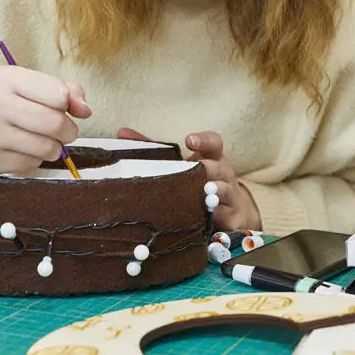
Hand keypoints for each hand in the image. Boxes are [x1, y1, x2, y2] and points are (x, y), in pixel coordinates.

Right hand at [0, 66, 90, 176]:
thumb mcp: (17, 85)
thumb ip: (58, 90)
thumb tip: (86, 109)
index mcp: (6, 78)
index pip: (58, 94)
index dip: (68, 105)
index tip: (62, 109)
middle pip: (55, 123)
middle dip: (67, 131)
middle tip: (61, 132)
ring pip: (47, 148)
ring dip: (52, 149)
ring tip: (40, 143)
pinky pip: (31, 166)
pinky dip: (34, 162)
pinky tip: (21, 152)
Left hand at [117, 128, 261, 231]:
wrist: (232, 214)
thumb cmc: (199, 184)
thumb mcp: (184, 166)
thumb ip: (155, 150)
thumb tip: (122, 133)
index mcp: (212, 158)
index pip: (214, 143)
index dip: (204, 140)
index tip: (188, 140)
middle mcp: (223, 175)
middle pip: (218, 167)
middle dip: (207, 168)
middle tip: (196, 169)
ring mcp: (229, 196)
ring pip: (223, 191)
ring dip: (211, 193)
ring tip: (199, 194)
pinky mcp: (232, 219)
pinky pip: (224, 217)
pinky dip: (214, 217)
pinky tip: (199, 221)